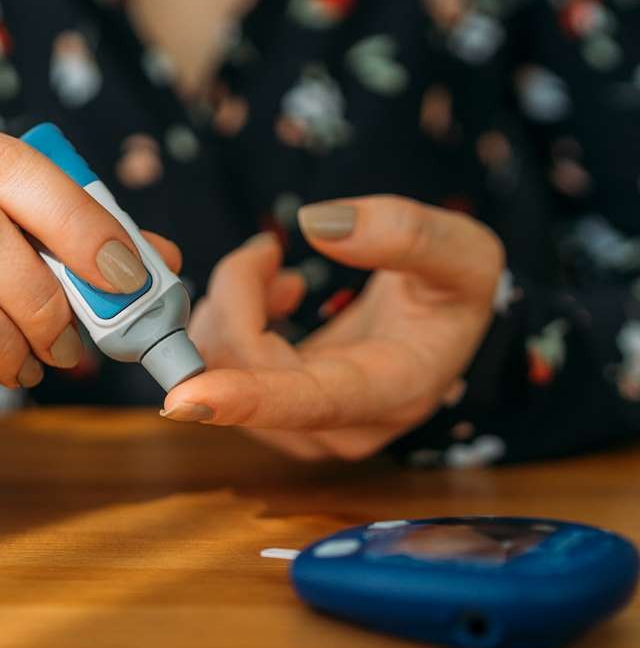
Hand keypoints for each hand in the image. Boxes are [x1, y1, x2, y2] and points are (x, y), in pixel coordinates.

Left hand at [161, 196, 502, 459]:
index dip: (247, 399)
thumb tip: (316, 224)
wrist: (442, 322)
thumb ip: (406, 233)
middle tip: (266, 251)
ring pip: (222, 369)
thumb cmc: (457, 291)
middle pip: (247, 370)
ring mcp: (303, 423)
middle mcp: (341, 423)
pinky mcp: (278, 407)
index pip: (310, 403)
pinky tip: (269, 293)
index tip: (184, 399)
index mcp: (390, 390)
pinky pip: (223, 367)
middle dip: (235, 297)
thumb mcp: (463, 251)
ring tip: (271, 268)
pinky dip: (230, 317)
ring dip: (229, 304)